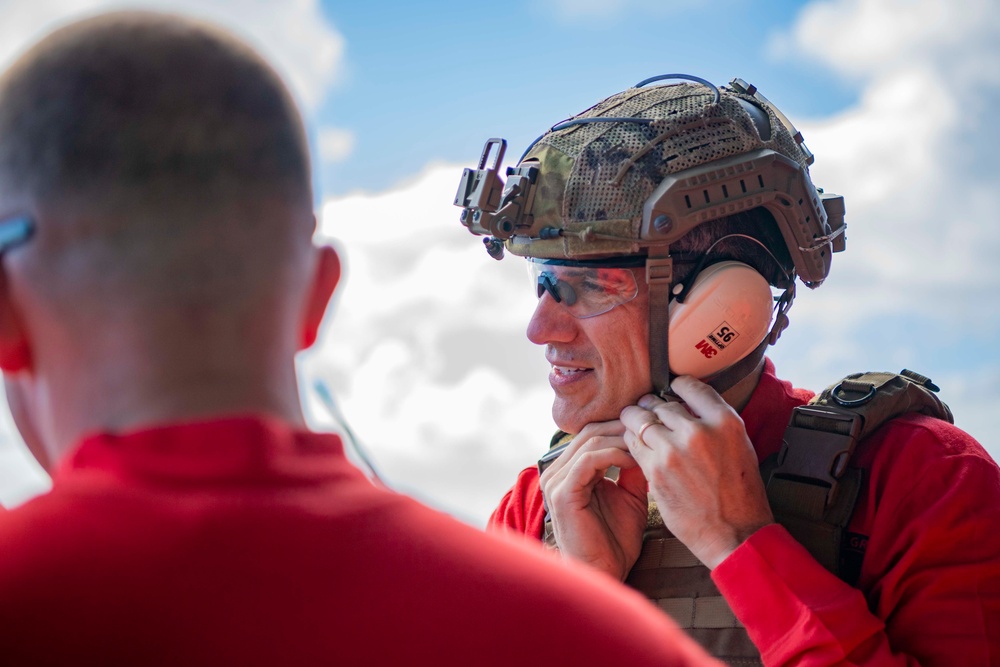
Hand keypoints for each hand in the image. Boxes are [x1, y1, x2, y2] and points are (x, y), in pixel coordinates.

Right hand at [539, 420, 648, 580]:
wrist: (606, 574)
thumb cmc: (616, 542)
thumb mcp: (630, 496)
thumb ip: (632, 469)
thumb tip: (646, 441)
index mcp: (569, 471)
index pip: (593, 433)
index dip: (622, 426)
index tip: (652, 426)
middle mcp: (557, 472)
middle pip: (590, 431)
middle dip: (623, 427)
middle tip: (652, 428)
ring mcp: (556, 481)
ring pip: (590, 441)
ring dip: (622, 439)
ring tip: (647, 443)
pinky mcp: (562, 493)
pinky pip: (588, 461)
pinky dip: (614, 455)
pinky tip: (635, 459)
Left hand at [620, 376, 773, 569]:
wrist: (734, 534)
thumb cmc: (740, 493)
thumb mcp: (740, 446)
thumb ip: (714, 423)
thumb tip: (688, 404)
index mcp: (725, 422)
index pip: (690, 386)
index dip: (676, 387)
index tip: (670, 391)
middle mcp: (698, 432)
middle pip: (661, 404)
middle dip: (652, 406)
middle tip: (648, 410)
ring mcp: (674, 451)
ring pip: (641, 420)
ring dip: (635, 420)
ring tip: (634, 423)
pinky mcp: (656, 470)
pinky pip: (633, 444)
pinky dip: (630, 441)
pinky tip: (633, 444)